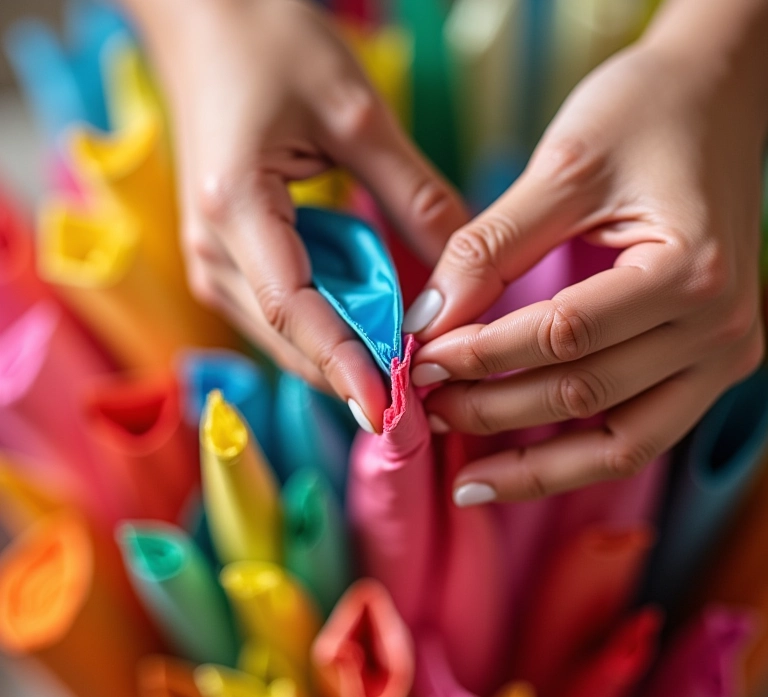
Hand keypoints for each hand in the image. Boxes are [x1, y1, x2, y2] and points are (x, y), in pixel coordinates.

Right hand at [136, 0, 467, 431]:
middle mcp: (213, 250)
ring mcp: (215, 260)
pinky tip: (373, 328)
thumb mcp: (356, 112)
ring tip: (407, 374)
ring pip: (288, 334)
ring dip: (346, 354)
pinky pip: (285, 311)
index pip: (297, 311)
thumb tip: (465, 267)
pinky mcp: (229, 258)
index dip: (345, 367)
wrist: (206, 22)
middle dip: (354, 374)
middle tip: (419, 410)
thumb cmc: (271, 45)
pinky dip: (331, 326)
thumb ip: (413, 193)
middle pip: (292, 337)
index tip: (390, 413)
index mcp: (236, 211)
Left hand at [403, 40, 765, 503]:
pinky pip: (637, 435)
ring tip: (467, 475)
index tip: (418, 359)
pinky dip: (576, 455)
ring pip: (620, 444)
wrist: (721, 94)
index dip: (480, 354)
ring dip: (536, 463)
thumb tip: (425, 323)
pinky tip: (520, 463)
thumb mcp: (563, 166)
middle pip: (585, 395)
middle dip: (492, 410)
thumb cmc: (647, 112)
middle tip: (427, 408)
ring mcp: (722, 357)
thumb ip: (489, 248)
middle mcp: (720, 329)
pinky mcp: (706, 367)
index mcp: (690, 271)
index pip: (562, 336)